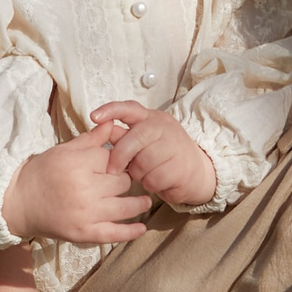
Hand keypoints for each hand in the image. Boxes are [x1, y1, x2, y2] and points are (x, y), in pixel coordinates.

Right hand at [0, 122, 152, 244]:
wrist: (19, 203)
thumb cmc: (41, 172)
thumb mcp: (64, 150)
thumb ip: (91, 139)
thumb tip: (112, 123)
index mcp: (79, 164)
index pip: (113, 158)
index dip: (116, 159)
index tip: (116, 163)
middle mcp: (85, 188)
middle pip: (122, 182)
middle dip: (125, 179)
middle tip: (125, 181)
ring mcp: (86, 213)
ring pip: (125, 206)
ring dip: (138, 204)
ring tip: (145, 201)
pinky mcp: (85, 233)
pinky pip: (114, 233)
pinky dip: (131, 232)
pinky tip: (141, 228)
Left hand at [86, 102, 217, 208]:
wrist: (197, 170)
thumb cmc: (164, 154)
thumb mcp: (145, 140)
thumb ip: (124, 135)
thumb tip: (100, 131)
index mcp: (151, 118)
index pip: (129, 108)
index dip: (110, 110)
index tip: (93, 117)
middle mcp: (163, 128)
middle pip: (133, 140)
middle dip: (120, 157)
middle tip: (113, 170)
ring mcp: (173, 146)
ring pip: (141, 163)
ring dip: (138, 173)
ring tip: (146, 172)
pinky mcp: (179, 168)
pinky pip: (152, 179)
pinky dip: (150, 184)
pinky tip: (157, 180)